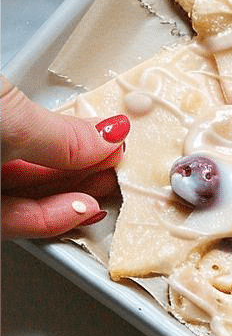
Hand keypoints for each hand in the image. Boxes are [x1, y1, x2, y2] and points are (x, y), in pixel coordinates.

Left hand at [1, 74, 129, 239]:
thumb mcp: (8, 114)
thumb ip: (59, 134)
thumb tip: (108, 137)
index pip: (35, 125)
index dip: (76, 135)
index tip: (113, 142)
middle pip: (36, 163)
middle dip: (81, 170)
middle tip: (116, 171)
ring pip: (27, 196)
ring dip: (72, 198)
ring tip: (103, 191)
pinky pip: (12, 221)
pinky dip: (50, 219)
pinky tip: (79, 209)